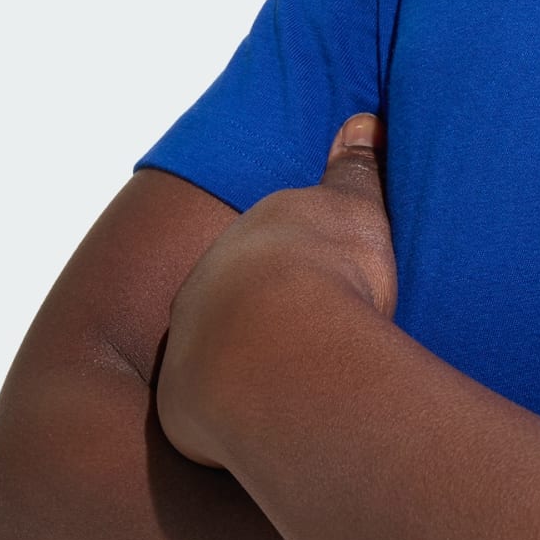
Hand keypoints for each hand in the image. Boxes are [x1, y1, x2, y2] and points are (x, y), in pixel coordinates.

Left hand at [154, 111, 397, 468]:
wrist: (276, 345)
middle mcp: (208, 279)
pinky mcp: (178, 401)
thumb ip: (358, 169)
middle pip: (233, 292)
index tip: (322, 281)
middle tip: (307, 333)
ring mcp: (187, 339)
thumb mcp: (357, 209)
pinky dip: (234, 407)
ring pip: (214, 346)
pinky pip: (207, 402)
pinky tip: (267, 419)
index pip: (271, 243)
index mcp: (254, 233)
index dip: (298, 262)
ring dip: (245, 359)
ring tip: (289, 382)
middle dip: (263, 310)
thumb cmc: (327, 272)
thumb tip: (362, 121)